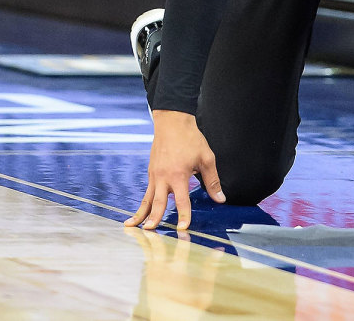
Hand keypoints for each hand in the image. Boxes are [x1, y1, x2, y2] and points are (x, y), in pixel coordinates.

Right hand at [125, 110, 224, 230]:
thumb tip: (220, 199)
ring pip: (147, 199)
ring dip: (141, 214)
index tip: (182, 228)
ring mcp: (155, 174)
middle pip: (158, 202)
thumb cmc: (190, 139)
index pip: (182, 200)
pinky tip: (140, 213)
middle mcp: (163, 177)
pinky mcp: (151, 172)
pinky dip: (143, 203)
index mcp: (178, 175)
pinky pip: (147, 191)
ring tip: (132, 226)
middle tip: (149, 232)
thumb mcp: (206, 158)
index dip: (183, 215)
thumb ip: (212, 181)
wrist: (172, 121)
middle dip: (154, 219)